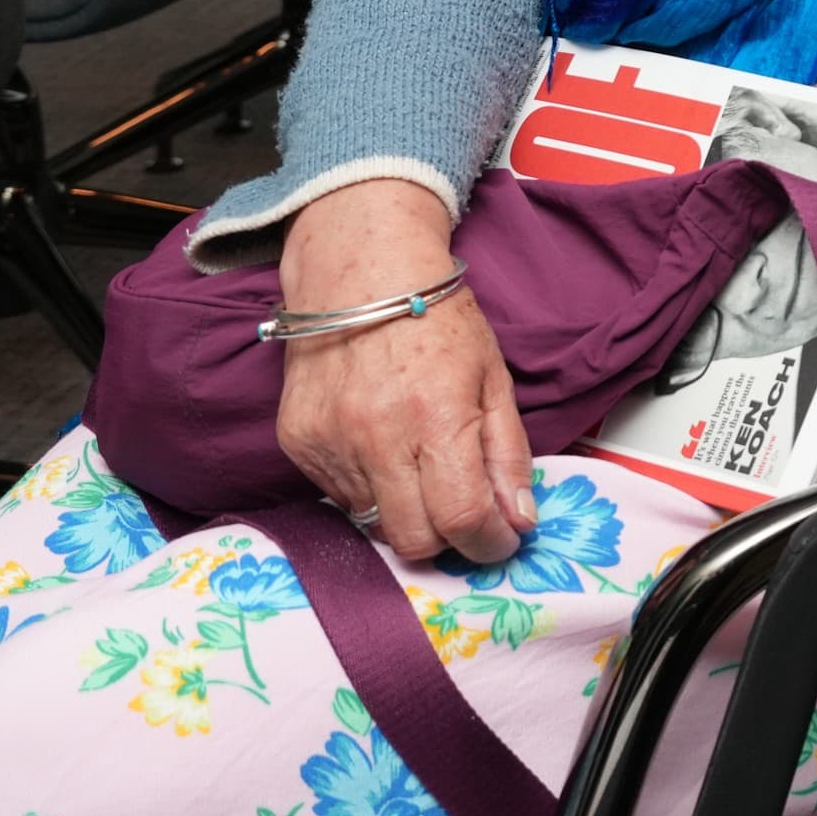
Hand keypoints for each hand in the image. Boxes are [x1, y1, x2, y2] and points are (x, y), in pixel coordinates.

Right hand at [273, 178, 535, 564]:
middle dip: (447, 539)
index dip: (488, 543)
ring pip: (372, 522)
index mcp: (436, 420)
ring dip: (405, 512)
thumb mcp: (494, 379)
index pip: (461, 519)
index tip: (501, 539)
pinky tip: (382, 449)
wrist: (359, 272)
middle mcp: (375, 439)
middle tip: (464, 513)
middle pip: (412, 538)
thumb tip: (519, 521)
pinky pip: (338, 496)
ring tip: (421, 467)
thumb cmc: (439, 320)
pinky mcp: (297, 442)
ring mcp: (329, 444)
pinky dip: (368, 489)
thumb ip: (507, 455)